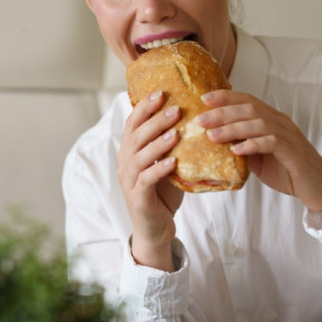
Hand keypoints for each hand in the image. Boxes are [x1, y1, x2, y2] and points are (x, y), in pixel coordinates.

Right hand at [118, 91, 183, 270]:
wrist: (156, 229)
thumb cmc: (163, 194)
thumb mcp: (167, 164)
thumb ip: (173, 145)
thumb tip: (195, 117)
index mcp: (130, 151)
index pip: (133, 123)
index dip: (144, 107)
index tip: (161, 93)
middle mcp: (125, 163)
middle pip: (136, 136)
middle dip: (155, 121)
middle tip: (175, 109)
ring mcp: (129, 181)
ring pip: (139, 156)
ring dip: (158, 143)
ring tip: (176, 133)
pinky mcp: (138, 198)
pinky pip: (146, 180)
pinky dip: (158, 169)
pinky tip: (173, 162)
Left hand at [198, 90, 321, 217]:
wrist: (319, 188)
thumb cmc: (288, 171)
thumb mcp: (259, 158)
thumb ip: (242, 147)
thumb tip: (215, 143)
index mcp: (273, 120)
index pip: (248, 101)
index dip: (226, 97)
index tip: (204, 99)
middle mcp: (281, 123)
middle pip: (250, 109)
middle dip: (223, 112)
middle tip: (201, 119)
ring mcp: (289, 136)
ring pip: (259, 123)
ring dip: (233, 128)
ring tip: (212, 136)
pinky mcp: (294, 153)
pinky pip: (272, 142)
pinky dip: (252, 144)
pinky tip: (237, 150)